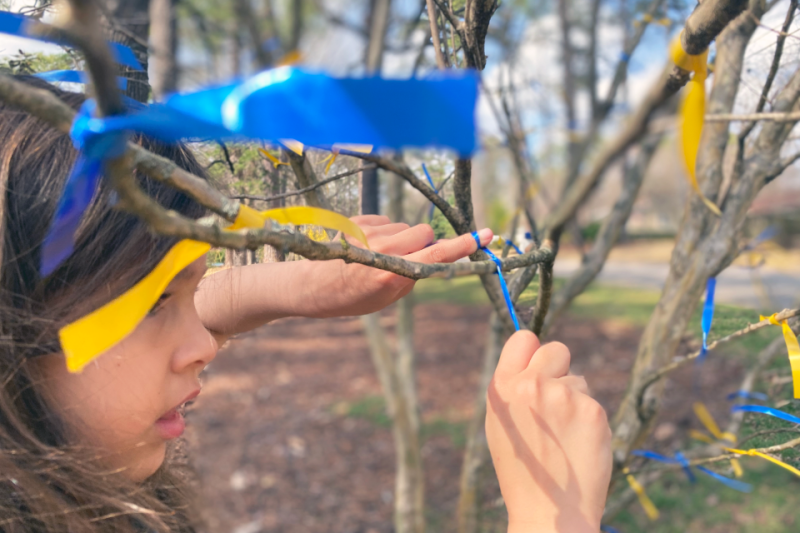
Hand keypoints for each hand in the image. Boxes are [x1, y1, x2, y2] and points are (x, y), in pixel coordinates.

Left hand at [308, 215, 492, 317]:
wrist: (308, 285)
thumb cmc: (350, 297)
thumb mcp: (385, 299)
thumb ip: (411, 277)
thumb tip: (431, 256)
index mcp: (391, 273)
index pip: (436, 255)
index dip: (463, 246)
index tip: (485, 235)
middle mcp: (382, 248)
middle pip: (424, 232)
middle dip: (423, 243)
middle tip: (408, 260)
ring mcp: (368, 231)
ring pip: (405, 227)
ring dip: (401, 239)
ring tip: (377, 256)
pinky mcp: (357, 220)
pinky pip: (386, 221)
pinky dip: (384, 232)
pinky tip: (366, 247)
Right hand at [485, 332, 611, 532]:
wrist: (548, 511)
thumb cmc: (522, 469)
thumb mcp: (501, 423)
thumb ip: (514, 386)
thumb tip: (535, 357)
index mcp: (503, 387)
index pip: (524, 339)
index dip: (533, 351)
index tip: (538, 365)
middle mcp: (532, 385)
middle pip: (556, 349)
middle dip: (559, 368)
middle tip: (556, 400)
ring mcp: (564, 396)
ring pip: (579, 379)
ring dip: (574, 399)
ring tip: (563, 435)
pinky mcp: (593, 411)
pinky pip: (593, 402)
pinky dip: (589, 421)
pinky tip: (579, 444)